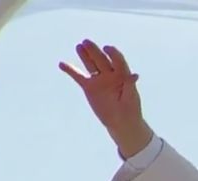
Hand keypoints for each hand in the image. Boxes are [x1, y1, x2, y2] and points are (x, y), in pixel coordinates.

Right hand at [59, 39, 151, 158]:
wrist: (121, 122)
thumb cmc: (131, 109)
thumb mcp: (132, 96)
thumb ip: (130, 84)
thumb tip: (135, 75)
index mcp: (122, 74)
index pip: (117, 59)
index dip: (113, 53)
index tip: (107, 48)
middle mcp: (110, 74)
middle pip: (101, 59)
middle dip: (94, 51)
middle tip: (87, 42)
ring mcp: (99, 80)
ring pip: (90, 64)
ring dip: (84, 55)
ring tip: (79, 46)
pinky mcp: (89, 87)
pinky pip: (78, 76)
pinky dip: (70, 70)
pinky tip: (62, 64)